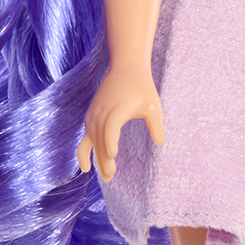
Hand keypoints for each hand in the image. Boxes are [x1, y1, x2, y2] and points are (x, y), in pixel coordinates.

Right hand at [76, 65, 165, 182]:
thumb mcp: (153, 105)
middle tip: (110, 177)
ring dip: (95, 158)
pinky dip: (84, 150)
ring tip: (106, 176)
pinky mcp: (91, 115)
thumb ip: (157, 125)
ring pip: (91, 140)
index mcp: (118, 108)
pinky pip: (85, 135)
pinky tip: (87, 166)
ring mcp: (94, 113)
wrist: (125, 67)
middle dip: (104, 159)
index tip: (112, 155)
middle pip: (100, 138)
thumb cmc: (142, 87)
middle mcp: (102, 111)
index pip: (110, 127)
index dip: (110, 142)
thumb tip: (160, 143)